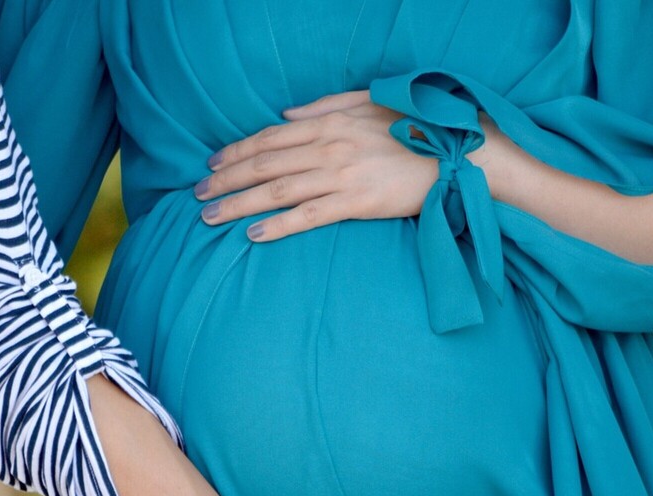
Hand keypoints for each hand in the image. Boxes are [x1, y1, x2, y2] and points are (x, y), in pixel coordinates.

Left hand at [195, 90, 438, 241]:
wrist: (455, 155)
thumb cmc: (413, 129)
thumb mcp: (367, 104)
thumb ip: (324, 107)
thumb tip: (284, 116)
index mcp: (329, 122)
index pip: (269, 137)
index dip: (236, 151)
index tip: (212, 163)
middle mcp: (329, 147)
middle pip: (263, 164)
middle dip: (225, 179)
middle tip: (197, 194)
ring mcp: (342, 175)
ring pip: (277, 190)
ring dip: (238, 204)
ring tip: (210, 216)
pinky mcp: (357, 202)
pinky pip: (308, 216)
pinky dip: (277, 225)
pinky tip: (253, 235)